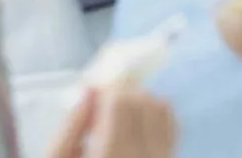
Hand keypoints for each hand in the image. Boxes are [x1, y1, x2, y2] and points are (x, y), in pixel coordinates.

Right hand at [49, 86, 176, 157]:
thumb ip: (70, 126)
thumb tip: (90, 89)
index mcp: (112, 157)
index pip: (121, 102)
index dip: (105, 91)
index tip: (91, 98)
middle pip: (141, 100)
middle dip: (120, 95)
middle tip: (100, 112)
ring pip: (160, 107)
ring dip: (138, 102)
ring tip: (115, 122)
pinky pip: (171, 125)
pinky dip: (155, 114)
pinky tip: (134, 128)